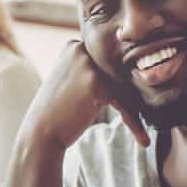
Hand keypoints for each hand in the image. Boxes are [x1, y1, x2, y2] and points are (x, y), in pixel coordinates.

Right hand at [27, 40, 147, 151]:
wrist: (40, 133)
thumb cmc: (58, 111)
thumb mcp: (71, 80)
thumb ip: (91, 69)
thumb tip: (125, 67)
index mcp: (73, 45)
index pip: (109, 62)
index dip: (122, 83)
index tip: (137, 101)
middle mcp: (80, 49)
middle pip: (118, 72)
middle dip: (132, 95)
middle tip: (146, 117)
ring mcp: (87, 65)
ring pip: (123, 87)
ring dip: (135, 112)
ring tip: (144, 135)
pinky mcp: (95, 83)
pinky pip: (124, 102)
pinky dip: (134, 123)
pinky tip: (143, 141)